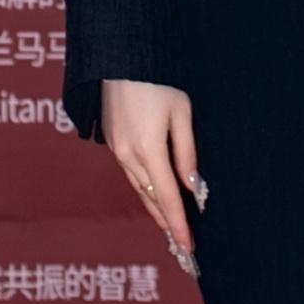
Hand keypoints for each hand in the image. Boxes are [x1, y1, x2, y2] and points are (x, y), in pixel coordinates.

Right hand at [99, 77, 204, 271]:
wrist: (120, 57)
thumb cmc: (157, 80)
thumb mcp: (182, 112)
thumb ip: (186, 152)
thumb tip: (191, 186)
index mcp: (147, 148)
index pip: (166, 197)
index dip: (178, 224)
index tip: (188, 246)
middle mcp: (127, 154)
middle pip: (150, 199)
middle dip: (167, 224)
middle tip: (183, 247)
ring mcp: (116, 149)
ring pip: (139, 189)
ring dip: (155, 210)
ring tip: (172, 229)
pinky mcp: (112, 141)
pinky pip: (132, 174)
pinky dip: (146, 190)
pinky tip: (156, 196)